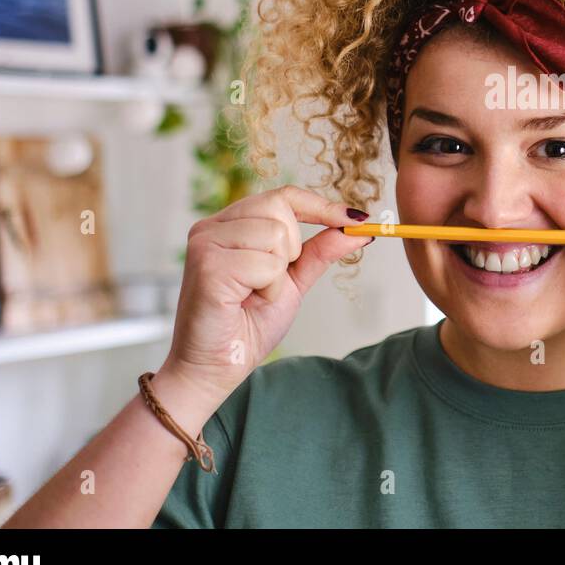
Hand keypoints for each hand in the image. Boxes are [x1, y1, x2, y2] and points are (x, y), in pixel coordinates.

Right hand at [161, 185, 373, 403]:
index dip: (322, 205)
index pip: (282, 195)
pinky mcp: (208, 265)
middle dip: (293, 249)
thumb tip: (358, 228)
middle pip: (280, 208)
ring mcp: (206, 243)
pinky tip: (244, 302)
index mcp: (230, 224)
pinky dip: (268, 288)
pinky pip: (265, 263)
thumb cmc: (246, 326)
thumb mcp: (293, 282)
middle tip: (269, 282)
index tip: (357, 218)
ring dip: (278, 275)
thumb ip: (320, 251)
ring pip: (276, 235)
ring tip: (254, 295)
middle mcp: (212, 227)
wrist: (214, 369)